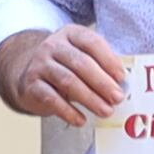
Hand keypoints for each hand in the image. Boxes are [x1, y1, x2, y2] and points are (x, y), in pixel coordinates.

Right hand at [0, 22, 127, 125]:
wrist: (31, 75)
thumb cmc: (67, 67)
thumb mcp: (83, 59)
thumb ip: (101, 67)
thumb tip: (122, 86)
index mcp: (71, 34)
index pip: (92, 43)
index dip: (108, 60)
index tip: (121, 77)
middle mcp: (53, 45)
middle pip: (81, 63)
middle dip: (102, 82)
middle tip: (117, 98)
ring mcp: (40, 64)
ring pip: (68, 80)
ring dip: (90, 98)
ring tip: (105, 111)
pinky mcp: (31, 84)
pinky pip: (51, 98)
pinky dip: (68, 111)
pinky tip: (81, 120)